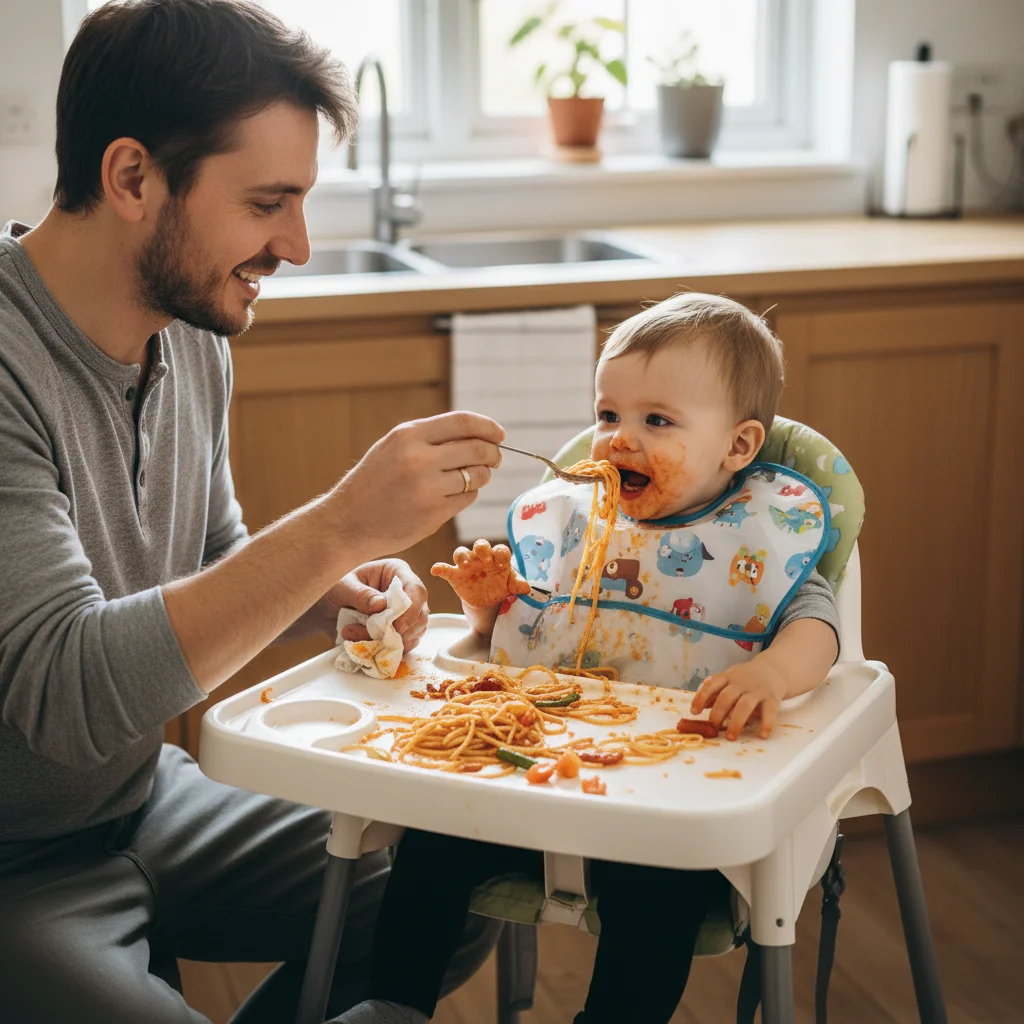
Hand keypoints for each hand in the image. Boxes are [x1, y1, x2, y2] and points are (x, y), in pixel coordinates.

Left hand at [321, 559, 429, 651]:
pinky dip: (389, 650)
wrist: (326, 607)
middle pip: (420, 615)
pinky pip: (404, 645)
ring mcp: (405, 613)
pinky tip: (368, 646)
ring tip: (358, 637)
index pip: (416, 590)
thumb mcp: (343, 587)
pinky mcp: (399, 631)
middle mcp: (405, 592)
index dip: (411, 610)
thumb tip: (380, 604)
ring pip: (414, 633)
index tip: (396, 627)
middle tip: (371, 637)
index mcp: (396, 572)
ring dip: (390, 642)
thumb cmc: (335, 588)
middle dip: (399, 631)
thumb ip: (360, 594)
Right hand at [331, 412, 503, 559]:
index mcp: (409, 435)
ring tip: (475, 477)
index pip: (463, 422)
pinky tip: (455, 495)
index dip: (488, 427)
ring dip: (483, 475)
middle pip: (476, 448)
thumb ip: (430, 438)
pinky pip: (467, 498)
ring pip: (476, 475)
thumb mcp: (394, 447)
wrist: (347, 522)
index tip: (499, 434)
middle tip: (496, 458)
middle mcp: (419, 458)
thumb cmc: (374, 482)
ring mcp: (428, 487)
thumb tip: (478, 434)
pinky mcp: (434, 513)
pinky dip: (468, 495)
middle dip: (493, 453)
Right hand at [431, 540, 530, 608]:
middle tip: (485, 561)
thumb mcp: (511, 587)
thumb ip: (518, 584)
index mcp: (498, 558)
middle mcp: (482, 558)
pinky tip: (435, 570)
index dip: (501, 555)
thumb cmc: (501, 588)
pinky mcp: (455, 576)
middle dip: (482, 549)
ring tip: (465, 565)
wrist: (487, 604)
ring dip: (462, 556)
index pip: (500, 550)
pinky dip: (440, 567)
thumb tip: (527, 588)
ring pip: (461, 553)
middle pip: (480, 544)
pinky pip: (445, 569)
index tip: (503, 565)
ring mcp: (467, 566)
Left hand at [690, 658, 787, 740]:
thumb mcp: (729, 680)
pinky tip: (762, 735)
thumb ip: (715, 693)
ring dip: (736, 722)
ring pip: (745, 705)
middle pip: (726, 697)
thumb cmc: (746, 678)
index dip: (701, 697)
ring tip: (730, 737)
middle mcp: (741, 682)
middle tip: (713, 727)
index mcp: (728, 677)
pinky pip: (769, 711)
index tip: (694, 712)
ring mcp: (757, 690)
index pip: (711, 684)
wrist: (773, 669)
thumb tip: (696, 709)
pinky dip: (766, 723)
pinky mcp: (772, 698)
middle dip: (718, 713)